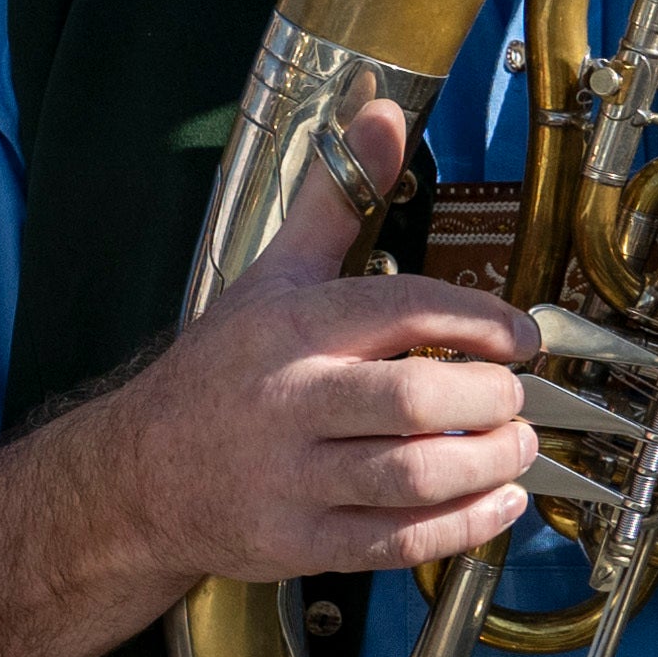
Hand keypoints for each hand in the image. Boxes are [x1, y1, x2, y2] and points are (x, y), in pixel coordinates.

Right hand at [97, 96, 540, 581]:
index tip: (520, 336)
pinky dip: (463, 525)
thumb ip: (335, 201)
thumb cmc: (220, 370)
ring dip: (487, 464)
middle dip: (490, 400)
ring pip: (412, 475)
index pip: (400, 309)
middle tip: (515, 398)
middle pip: (414, 398)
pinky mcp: (297, 541)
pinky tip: (496, 503)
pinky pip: (397, 541)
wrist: (137, 475)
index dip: (480, 320)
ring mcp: (289, 477)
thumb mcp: (271, 276)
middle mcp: (286, 401)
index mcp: (288, 326)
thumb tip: (381, 115)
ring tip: (515, 448)